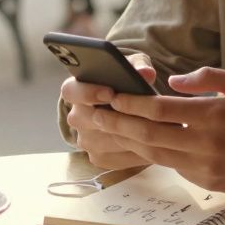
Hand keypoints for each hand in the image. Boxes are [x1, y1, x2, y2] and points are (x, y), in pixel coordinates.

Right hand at [63, 53, 157, 169]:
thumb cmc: (126, 82)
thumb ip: (138, 66)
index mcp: (75, 90)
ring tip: (153, 129)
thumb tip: (146, 72)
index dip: (88, 92)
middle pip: (85, 120)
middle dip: (112, 118)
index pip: (70, 91)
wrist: (126, 108)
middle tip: (136, 114)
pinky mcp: (98, 158)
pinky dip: (134, 153)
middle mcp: (76, 117)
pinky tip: (153, 144)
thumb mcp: (131, 67)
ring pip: (103, 142)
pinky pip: (115, 159)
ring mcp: (85, 140)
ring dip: (126, 136)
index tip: (110, 92)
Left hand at [96, 68, 224, 195]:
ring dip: (130, 142)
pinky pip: (174, 167)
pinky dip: (157, 154)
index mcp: (212, 114)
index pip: (159, 109)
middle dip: (117, 124)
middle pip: (148, 134)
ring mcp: (206, 167)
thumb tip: (172, 82)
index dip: (130, 103)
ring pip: (156, 154)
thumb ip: (206, 77)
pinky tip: (142, 144)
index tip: (111, 95)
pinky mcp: (208, 183)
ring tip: (108, 130)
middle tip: (94, 115)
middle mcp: (206, 143)